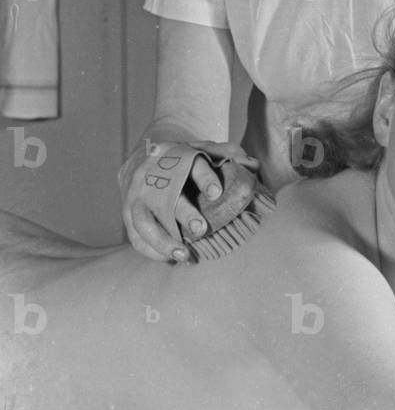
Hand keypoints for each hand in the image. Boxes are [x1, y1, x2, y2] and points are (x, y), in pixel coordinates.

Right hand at [119, 139, 258, 261]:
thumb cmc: (181, 159)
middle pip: (164, 194)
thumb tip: (252, 165)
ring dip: (162, 240)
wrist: (143, 158)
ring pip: (144, 220)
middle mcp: (151, 174)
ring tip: (184, 255)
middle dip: (182, 212)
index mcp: (174, 155)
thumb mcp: (202, 149)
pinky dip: (151, 250)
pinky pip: (135, 236)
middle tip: (201, 229)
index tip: (216, 192)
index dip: (204, 177)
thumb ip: (226, 154)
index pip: (190, 163)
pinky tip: (169, 260)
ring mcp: (135, 195)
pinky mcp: (127, 213)